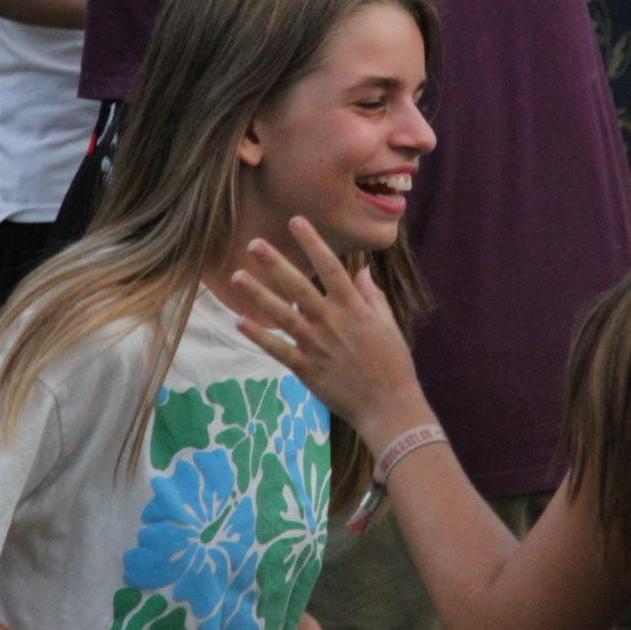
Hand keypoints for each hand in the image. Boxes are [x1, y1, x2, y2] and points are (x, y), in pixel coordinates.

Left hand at [231, 217, 433, 449]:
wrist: (388, 407)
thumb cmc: (393, 365)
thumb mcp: (388, 325)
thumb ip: (371, 297)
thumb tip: (361, 271)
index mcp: (354, 309)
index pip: (329, 267)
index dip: (312, 242)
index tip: (297, 221)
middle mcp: (332, 323)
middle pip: (298, 287)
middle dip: (275, 263)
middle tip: (254, 243)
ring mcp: (316, 346)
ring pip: (281, 315)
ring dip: (258, 294)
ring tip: (237, 276)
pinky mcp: (306, 369)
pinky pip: (277, 349)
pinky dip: (259, 335)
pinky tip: (240, 320)